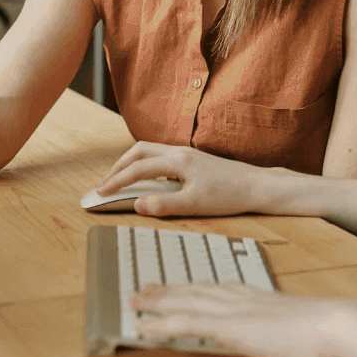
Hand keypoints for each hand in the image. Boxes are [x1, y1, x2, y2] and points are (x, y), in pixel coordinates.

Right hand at [92, 142, 272, 216]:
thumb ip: (163, 205)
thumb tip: (137, 204)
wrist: (257, 186)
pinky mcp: (193, 160)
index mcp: (178, 161)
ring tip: (120, 180)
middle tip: (105, 185)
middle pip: (139, 151)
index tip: (99, 193)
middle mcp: (180, 152)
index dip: (115, 181)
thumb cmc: (229, 195)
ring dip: (131, 164)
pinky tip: (148, 180)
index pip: (137, 169)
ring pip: (150, 151)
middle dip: (118, 167)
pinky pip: (160, 156)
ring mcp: (187, 154)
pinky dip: (146, 165)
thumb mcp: (195, 205)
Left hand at [132, 284, 349, 356]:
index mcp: (258, 297)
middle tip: (143, 288)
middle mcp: (241, 299)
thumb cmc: (329, 333)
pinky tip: (142, 328)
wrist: (336, 326)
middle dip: (167, 290)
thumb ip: (289, 329)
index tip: (179, 287)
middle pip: (195, 291)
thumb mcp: (303, 328)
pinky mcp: (230, 328)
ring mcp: (234, 311)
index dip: (194, 288)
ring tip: (133, 301)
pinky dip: (160, 325)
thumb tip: (292, 338)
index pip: (217, 289)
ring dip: (156, 303)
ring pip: (184, 303)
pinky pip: (185, 324)